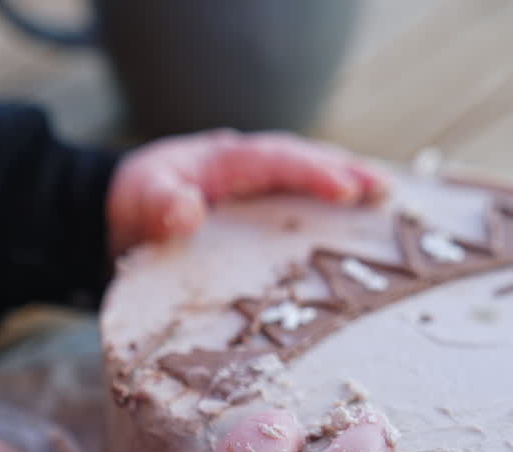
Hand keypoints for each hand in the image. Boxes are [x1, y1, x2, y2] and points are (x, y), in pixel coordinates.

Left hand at [107, 130, 388, 254]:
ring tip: (386, 203)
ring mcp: (258, 188)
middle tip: (384, 191)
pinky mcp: (262, 212)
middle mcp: (247, 167)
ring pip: (309, 180)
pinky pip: (303, 206)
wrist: (126, 219)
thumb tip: (187, 209)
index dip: (312, 173)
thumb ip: (159, 205)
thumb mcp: (138, 203)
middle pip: (304, 161)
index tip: (347, 189)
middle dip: (346, 172)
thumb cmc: (135, 208)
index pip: (274, 159)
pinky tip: (362, 231)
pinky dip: (334, 214)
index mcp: (222, 159)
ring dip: (348, 187)